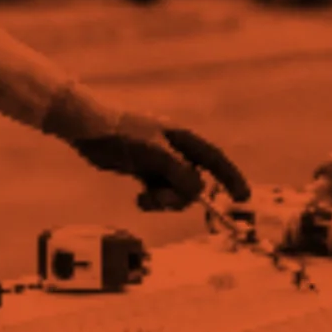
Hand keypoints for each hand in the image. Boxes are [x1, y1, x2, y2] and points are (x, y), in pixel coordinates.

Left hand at [40, 86, 250, 210]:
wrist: (89, 130)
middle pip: (194, 182)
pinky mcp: (145, 171)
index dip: (231, 178)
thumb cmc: (123, 134)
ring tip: (144, 198)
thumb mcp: (155, 153)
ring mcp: (160, 161)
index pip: (215, 159)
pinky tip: (139, 197)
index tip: (242, 198)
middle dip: (182, 196)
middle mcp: (175, 150)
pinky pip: (159, 192)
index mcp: (182, 138)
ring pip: (176, 190)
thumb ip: (179, 172)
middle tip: (161, 201)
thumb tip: (198, 191)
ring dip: (164, 200)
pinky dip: (153, 199)